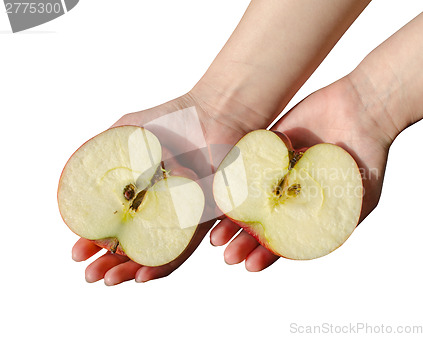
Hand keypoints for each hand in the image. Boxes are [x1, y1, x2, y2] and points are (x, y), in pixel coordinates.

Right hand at [71, 89, 249, 284]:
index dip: (93, 241)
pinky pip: (185, 247)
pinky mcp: (205, 219)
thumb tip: (77, 184)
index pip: (116, 225)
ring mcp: (183, 216)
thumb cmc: (175, 118)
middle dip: (108, 262)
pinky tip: (142, 275)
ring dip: (130, 270)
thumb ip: (103, 154)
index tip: (77, 252)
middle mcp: (162, 208)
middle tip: (89, 273)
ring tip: (109, 280)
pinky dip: (163, 263)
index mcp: (143, 192)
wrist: (215, 114)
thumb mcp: (128, 132)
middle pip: (133, 244)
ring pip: (155, 252)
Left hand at [210, 77, 395, 269]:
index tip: (250, 265)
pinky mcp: (267, 146)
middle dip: (243, 241)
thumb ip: (335, 225)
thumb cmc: (367, 159)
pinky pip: (243, 164)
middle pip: (260, 223)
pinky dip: (231, 181)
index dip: (266, 254)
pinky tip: (219, 196)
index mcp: (306, 211)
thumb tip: (305, 253)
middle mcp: (289, 194)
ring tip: (217, 236)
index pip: (281, 238)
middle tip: (227, 255)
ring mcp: (276, 171)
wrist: (363, 111)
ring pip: (247, 198)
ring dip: (231, 218)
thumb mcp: (360, 201)